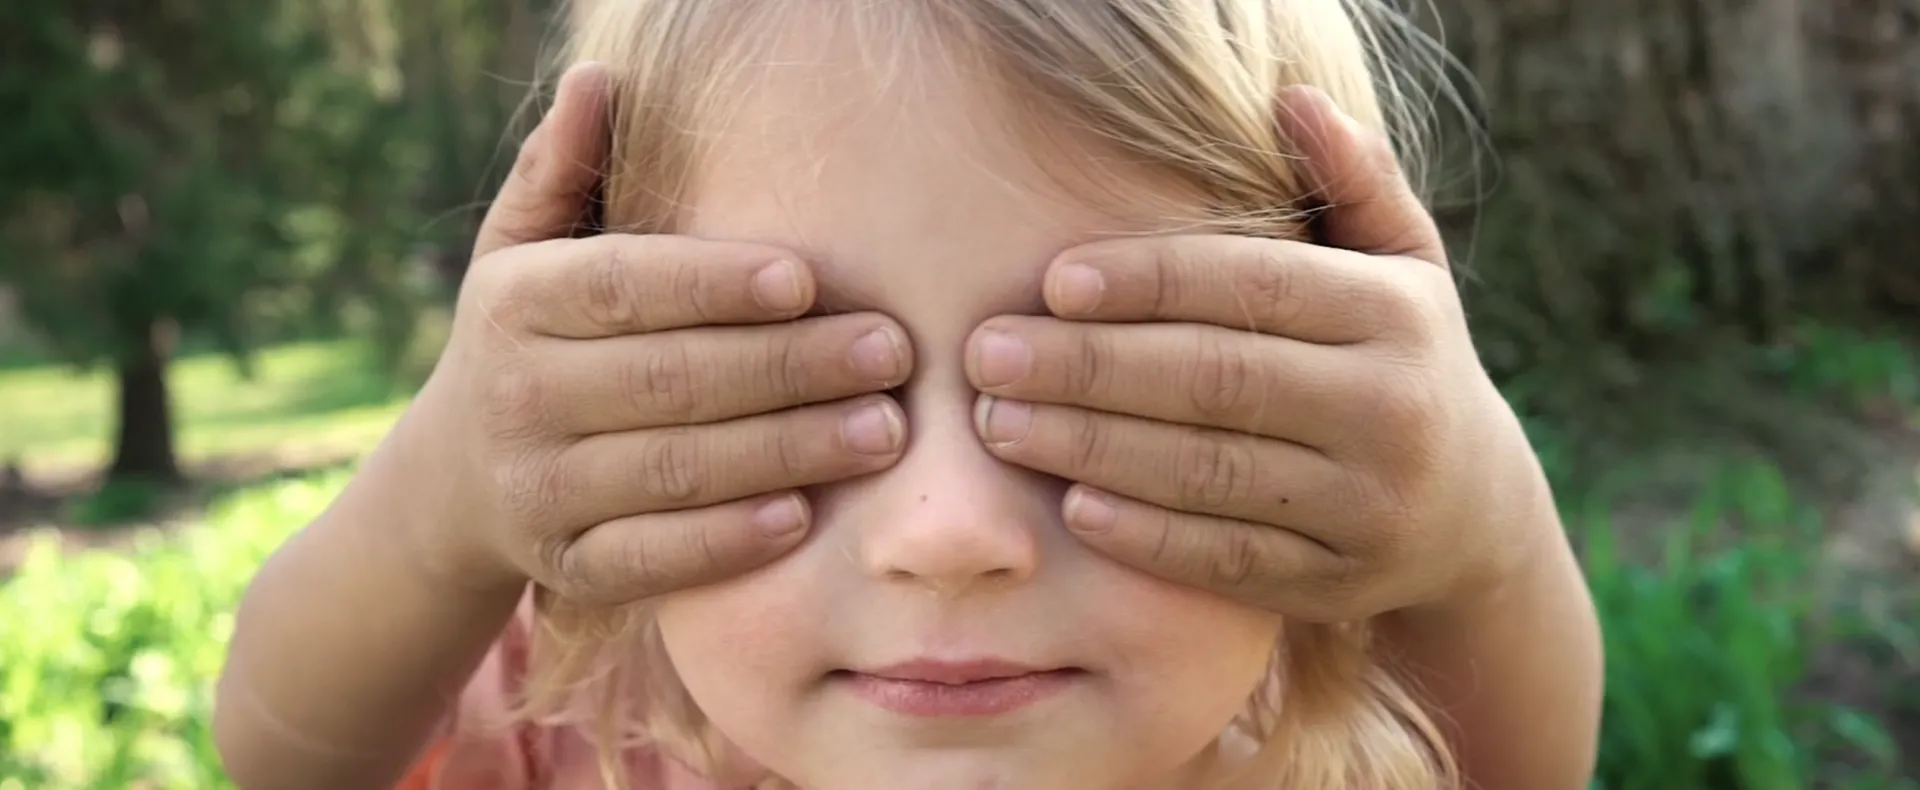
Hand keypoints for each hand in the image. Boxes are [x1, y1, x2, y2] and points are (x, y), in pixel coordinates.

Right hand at [407, 62, 912, 603]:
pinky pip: (653, 557)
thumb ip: (563, 169)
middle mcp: (518, 397)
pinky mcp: (566, 566)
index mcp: (516, 305)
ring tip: (884, 430)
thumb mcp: (522, 251)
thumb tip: (601, 79)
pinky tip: (804, 517)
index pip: (622, 288)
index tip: (807, 279)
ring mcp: (539, 490)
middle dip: (790, 367)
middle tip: (891, 353)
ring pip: (676, 469)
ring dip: (788, 452)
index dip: (713, 284)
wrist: (453, 485)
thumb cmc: (527, 339)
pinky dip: (727, 541)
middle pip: (669, 380)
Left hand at [965, 86, 1544, 621]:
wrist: (1474, 515)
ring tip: (1000, 422)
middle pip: (1216, 380)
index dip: (1148, 281)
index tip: (1052, 282)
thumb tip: (1290, 101)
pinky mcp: (1335, 584)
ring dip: (1090, 448)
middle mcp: (1389, 410)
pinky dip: (1146, 536)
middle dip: (1089, 368)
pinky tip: (1073, 506)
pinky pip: (1226, 559)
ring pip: (1209, 472)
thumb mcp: (1403, 264)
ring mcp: (1365, 506)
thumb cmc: (1400, 359)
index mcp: (1395, 316)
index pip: (1254, 288)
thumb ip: (1350, 180)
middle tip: (989, 355)